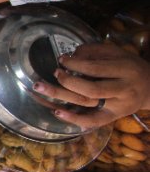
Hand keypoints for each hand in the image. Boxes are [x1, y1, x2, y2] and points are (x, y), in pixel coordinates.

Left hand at [32, 43, 149, 129]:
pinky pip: (94, 121)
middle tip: (54, 73)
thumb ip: (94, 51)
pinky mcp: (114, 116)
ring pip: (88, 103)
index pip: (95, 68)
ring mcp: (118, 105)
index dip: (75, 64)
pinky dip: (75, 119)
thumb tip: (71, 56)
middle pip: (90, 88)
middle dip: (67, 81)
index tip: (61, 60)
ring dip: (62, 96)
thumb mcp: (116, 52)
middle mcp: (123, 89)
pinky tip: (58, 113)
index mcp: (125, 69)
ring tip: (42, 89)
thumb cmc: (129, 66)